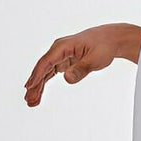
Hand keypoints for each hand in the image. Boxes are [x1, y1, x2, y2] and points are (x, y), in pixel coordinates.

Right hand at [23, 23, 139, 106]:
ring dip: (37, 86)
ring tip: (31, 102)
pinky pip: (50, 73)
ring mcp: (59, 55)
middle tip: (29, 100)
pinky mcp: (63, 61)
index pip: (46, 61)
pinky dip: (44, 83)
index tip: (30, 88)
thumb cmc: (104, 46)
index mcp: (63, 46)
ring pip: (44, 72)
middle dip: (35, 84)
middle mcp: (58, 49)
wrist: (111, 39)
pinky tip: (38, 92)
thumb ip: (81, 69)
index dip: (37, 75)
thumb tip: (67, 79)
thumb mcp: (95, 59)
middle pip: (42, 68)